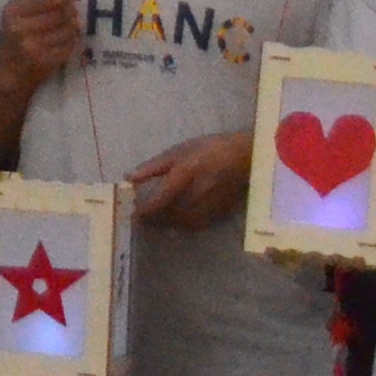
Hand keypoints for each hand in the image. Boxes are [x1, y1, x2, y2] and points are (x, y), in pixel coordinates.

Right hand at [0, 0, 82, 85]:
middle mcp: (20, 27)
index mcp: (13, 11)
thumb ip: (40, 2)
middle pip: (58, 15)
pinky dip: (76, 43)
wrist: (8, 69)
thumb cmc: (16, 36)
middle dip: (71, 13)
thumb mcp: (19, 15)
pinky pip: (69, 47)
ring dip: (75, 28)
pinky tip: (75, 41)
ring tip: (75, 28)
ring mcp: (32, 46)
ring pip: (66, 31)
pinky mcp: (44, 61)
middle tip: (76, 14)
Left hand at [126, 129, 255, 230]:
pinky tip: (177, 220)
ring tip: (157, 220)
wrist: (246, 157)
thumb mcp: (179, 151)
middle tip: (142, 219)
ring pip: (184, 223)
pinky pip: (197, 225)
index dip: (146, 209)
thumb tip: (130, 177)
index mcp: (186, 173)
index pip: (162, 198)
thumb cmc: (209, 149)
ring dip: (168, 224)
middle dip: (155, 220)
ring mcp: (211, 205)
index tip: (134, 213)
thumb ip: (154, 166)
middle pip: (172, 215)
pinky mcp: (220, 213)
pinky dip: (184, 226)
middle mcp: (198, 192)